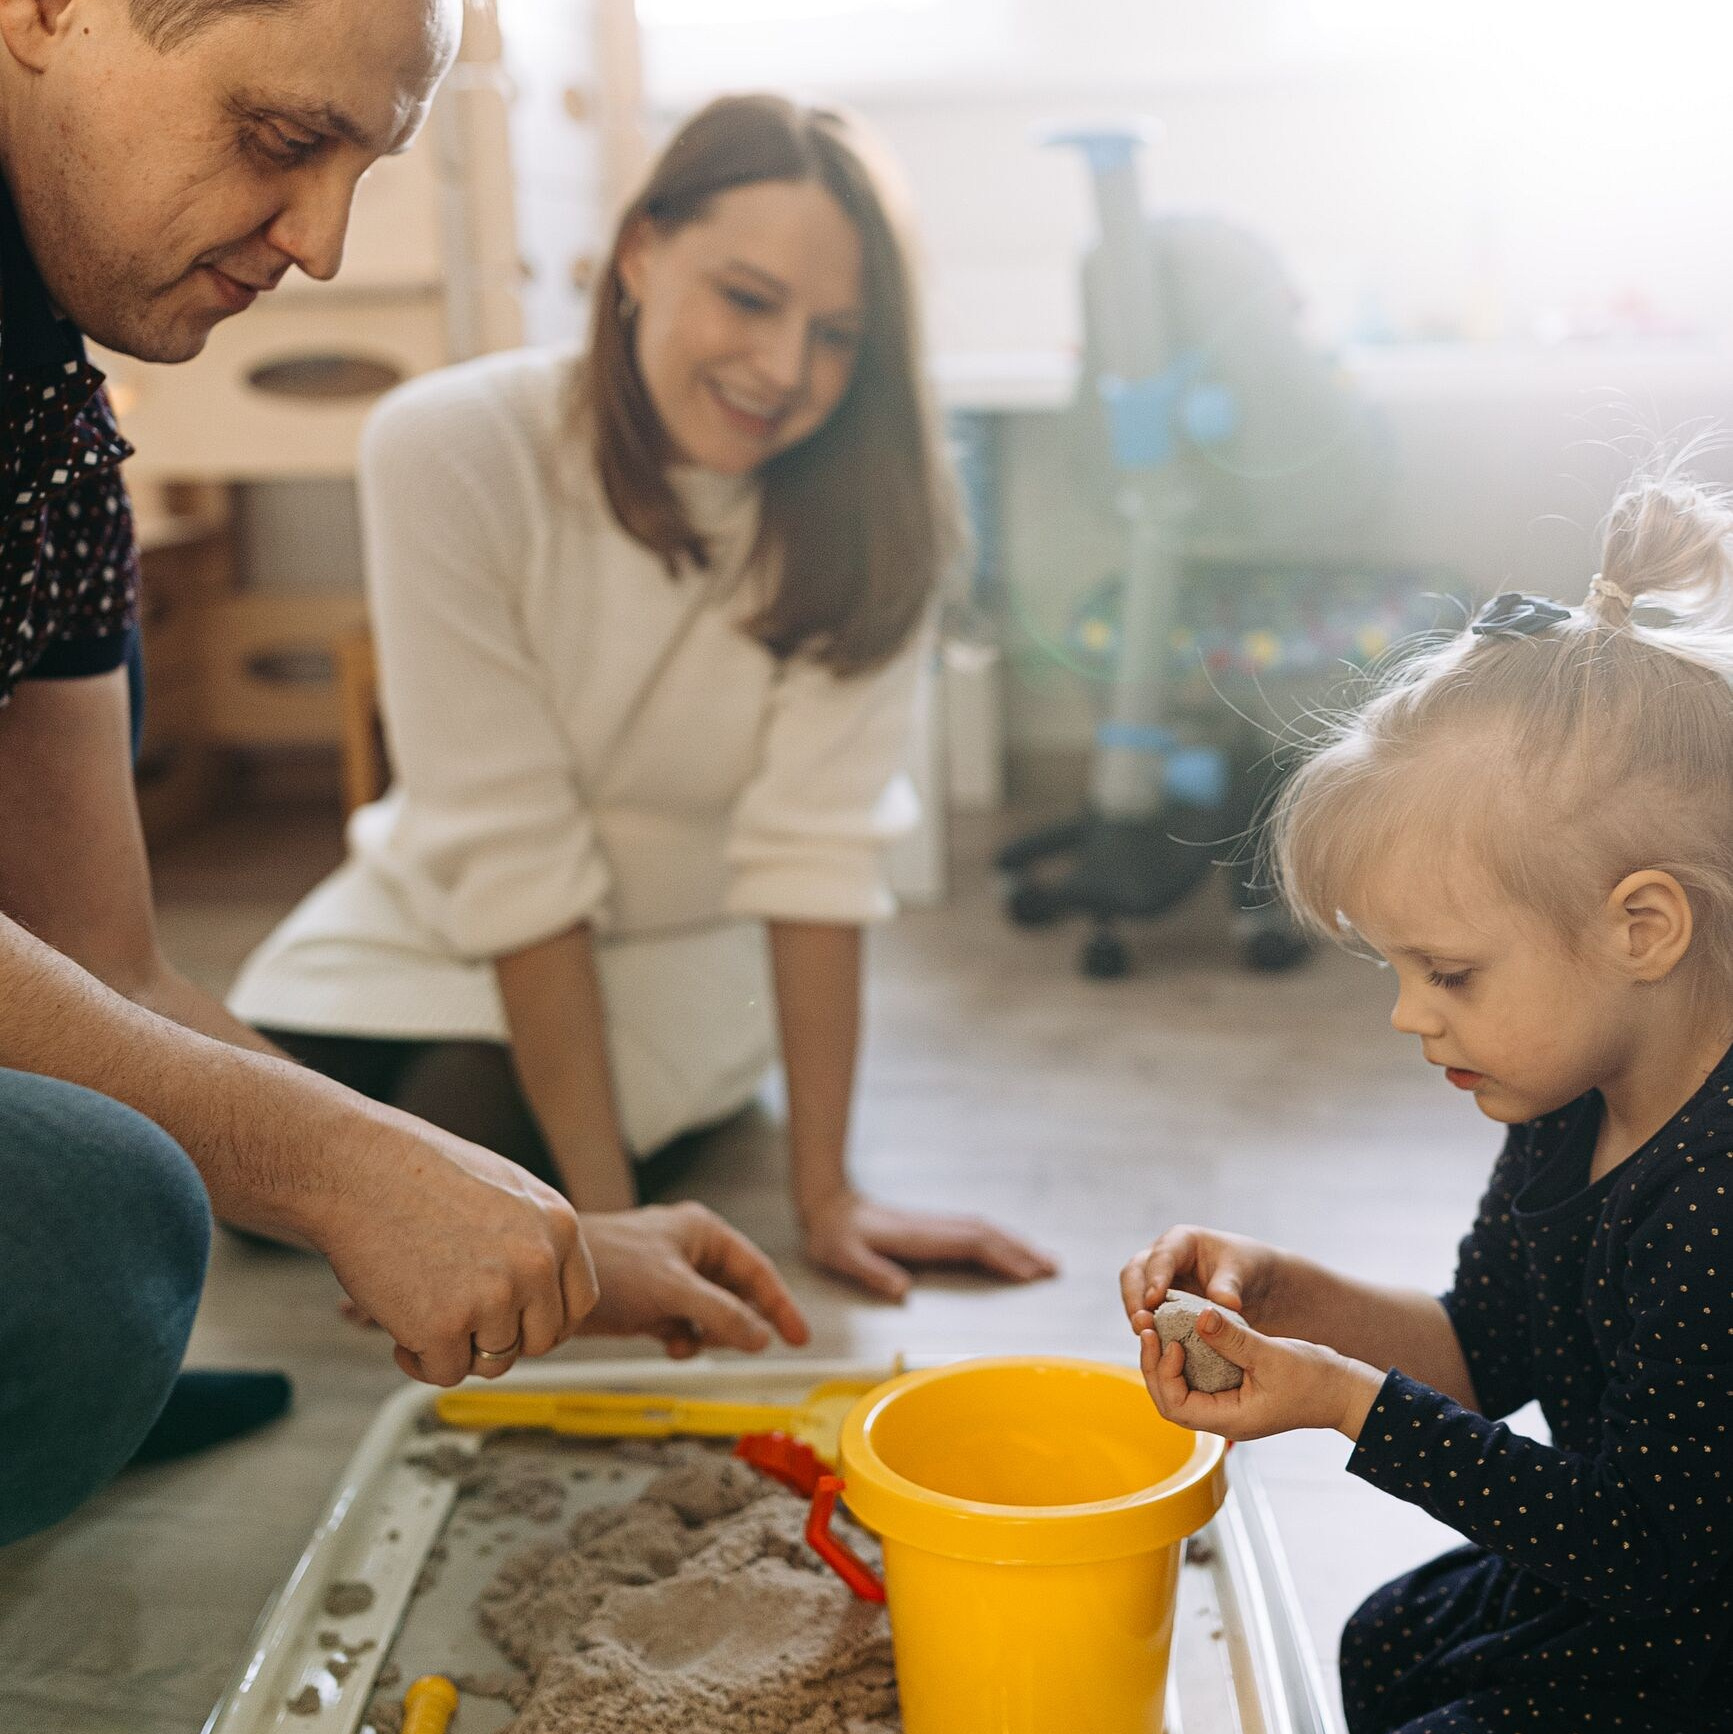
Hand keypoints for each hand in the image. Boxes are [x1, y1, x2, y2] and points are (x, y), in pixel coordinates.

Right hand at [306, 1102, 598, 1387]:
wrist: (358, 1169)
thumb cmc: (420, 1173)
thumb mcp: (506, 1191)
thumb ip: (534, 1240)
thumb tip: (543, 1289)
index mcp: (560, 1228)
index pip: (578, 1304)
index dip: (546, 1323)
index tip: (518, 1327)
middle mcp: (537, 1265)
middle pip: (539, 1341)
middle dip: (502, 1339)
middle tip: (462, 1321)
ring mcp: (494, 1298)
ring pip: (493, 1362)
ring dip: (459, 1347)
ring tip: (424, 1308)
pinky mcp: (446, 1327)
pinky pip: (445, 1372)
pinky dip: (419, 1359)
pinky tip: (399, 1326)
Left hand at [575, 1202, 810, 1358]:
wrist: (551, 1280)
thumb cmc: (610, 1265)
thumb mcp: (674, 1290)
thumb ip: (722, 1314)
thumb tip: (761, 1338)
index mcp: (702, 1233)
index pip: (756, 1270)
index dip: (780, 1305)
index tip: (799, 1338)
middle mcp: (690, 1250)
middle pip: (736, 1292)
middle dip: (738, 1322)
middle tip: (743, 1346)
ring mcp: (669, 1276)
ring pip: (711, 1312)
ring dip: (708, 1333)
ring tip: (693, 1342)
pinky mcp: (650, 1300)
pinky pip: (684, 1324)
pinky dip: (684, 1338)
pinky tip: (671, 1344)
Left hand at [801, 1190, 1058, 1300]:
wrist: (830, 1207)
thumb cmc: (835, 1237)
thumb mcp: (843, 1257)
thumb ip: (871, 1273)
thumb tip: (902, 1290)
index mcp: (919, 1237)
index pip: (970, 1244)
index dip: (1001, 1257)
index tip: (1028, 1272)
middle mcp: (934, 1228)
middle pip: (988, 1235)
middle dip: (1022, 1251)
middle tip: (1053, 1268)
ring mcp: (936, 1226)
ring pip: (985, 1231)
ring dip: (1016, 1244)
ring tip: (1044, 1260)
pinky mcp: (934, 1229)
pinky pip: (976, 1233)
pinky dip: (1000, 1240)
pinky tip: (1010, 1249)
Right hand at [1120, 1223, 1287, 1333]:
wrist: (1258, 1286)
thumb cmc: (1249, 1268)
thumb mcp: (1243, 1271)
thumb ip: (1229, 1286)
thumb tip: (1222, 1303)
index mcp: (1181, 1241)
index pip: (1161, 1256)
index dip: (1155, 1276)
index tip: (1155, 1299)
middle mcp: (1163, 1259)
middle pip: (1134, 1273)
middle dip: (1134, 1297)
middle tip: (1141, 1323)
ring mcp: (1159, 1283)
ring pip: (1135, 1295)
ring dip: (1137, 1316)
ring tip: (1145, 1337)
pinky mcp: (1163, 1306)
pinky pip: (1148, 1316)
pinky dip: (1150, 1329)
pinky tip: (1157, 1346)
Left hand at [1140, 1304, 1382, 1441]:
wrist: (1344, 1389)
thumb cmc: (1315, 1379)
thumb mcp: (1272, 1355)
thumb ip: (1233, 1339)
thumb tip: (1198, 1316)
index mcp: (1231, 1420)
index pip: (1176, 1407)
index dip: (1163, 1374)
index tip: (1170, 1342)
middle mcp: (1224, 1418)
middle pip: (1170, 1400)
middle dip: (1154, 1366)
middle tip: (1149, 1329)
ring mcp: (1228, 1406)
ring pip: (1181, 1388)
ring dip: (1165, 1360)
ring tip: (1158, 1328)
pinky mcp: (1233, 1390)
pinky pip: (1197, 1378)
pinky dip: (1185, 1357)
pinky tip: (1183, 1332)